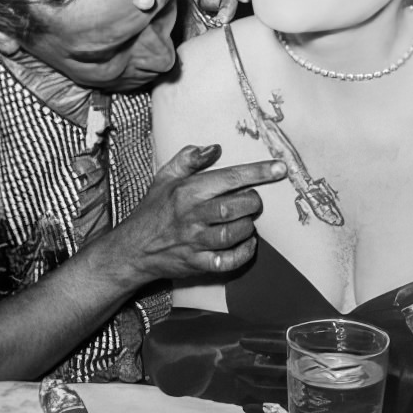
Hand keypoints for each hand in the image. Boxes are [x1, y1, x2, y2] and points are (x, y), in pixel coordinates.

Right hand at [111, 143, 284, 281]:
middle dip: (252, 202)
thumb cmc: (153, 210)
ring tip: (246, 221)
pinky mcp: (197, 264)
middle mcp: (192, 216)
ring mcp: (195, 242)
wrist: (133, 249)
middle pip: (235, 207)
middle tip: (252, 201)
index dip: (257, 172)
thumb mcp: (164, 177)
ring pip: (234, 233)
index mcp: (187, 191)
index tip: (279, 168)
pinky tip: (247, 243)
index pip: (229, 178)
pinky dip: (244, 253)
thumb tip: (215, 148)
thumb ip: (188, 158)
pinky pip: (228, 261)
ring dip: (248, 226)